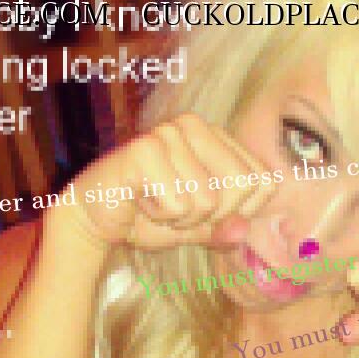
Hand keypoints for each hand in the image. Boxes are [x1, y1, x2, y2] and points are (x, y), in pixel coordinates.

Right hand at [60, 113, 277, 250]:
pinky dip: (161, 217)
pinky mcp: (145, 150)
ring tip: (155, 205)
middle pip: (243, 187)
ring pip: (208, 201)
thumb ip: (224, 229)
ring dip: (181, 220)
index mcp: (216, 138)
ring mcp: (170, 134)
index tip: (205, 213)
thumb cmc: (148, 218)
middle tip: (178, 211)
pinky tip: (141, 202)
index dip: (240, 211)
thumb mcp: (197, 228)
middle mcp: (195, 126)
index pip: (264, 181)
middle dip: (214, 217)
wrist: (94, 217)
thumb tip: (243, 230)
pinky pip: (178, 204)